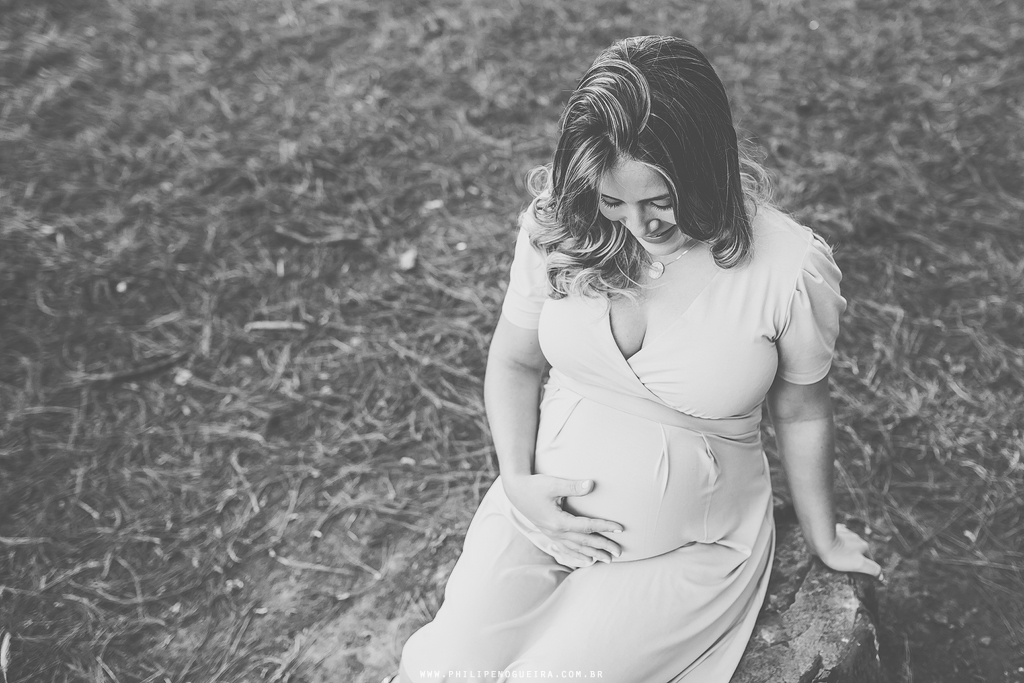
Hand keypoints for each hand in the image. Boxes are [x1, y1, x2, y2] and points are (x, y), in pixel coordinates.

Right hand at [503, 473, 622, 565]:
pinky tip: (587, 560)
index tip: (620, 528)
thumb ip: (573, 486)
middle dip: (603, 547)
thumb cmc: (535, 485)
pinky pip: (566, 549)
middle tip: (620, 552)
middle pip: (584, 542)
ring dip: (593, 554)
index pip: (587, 526)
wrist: (516, 491)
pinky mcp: (550, 533)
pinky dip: (578, 555)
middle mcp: (556, 532)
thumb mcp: (553, 484)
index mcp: (558, 521)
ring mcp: (552, 535)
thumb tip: (592, 484)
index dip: (604, 527)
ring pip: (576, 548)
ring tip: (608, 559)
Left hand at [816, 523, 882, 578]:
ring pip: (848, 544)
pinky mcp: (834, 531)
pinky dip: (837, 542)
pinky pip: (837, 537)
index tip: (861, 576)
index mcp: (863, 546)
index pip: (869, 560)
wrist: (820, 539)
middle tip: (848, 569)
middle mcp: (856, 538)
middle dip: (856, 559)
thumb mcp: (859, 564)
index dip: (867, 569)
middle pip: (859, 551)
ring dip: (846, 550)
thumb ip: (872, 569)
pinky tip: (832, 546)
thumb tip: (882, 577)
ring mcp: (845, 533)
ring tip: (838, 560)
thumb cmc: (838, 554)